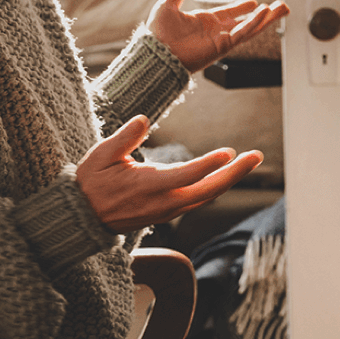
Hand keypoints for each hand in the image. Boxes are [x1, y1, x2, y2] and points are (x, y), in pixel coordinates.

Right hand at [77, 116, 262, 233]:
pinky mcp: (169, 212)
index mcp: (148, 186)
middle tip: (256, 156)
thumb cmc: (91, 183)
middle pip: (208, 190)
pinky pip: (199, 200)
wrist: (83, 218)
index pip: (186, 176)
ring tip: (249, 160)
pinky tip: (227, 173)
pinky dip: (216, 186)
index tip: (228, 152)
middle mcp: (163, 202)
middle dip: (235, 173)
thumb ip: (124, 138)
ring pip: (207, 196)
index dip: (209, 165)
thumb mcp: (100, 156)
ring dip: (230, 178)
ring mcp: (168, 210)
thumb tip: (143, 120)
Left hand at [146, 0, 289, 71]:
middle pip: (246, 22)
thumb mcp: (166, 8)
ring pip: (250, 28)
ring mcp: (221, 39)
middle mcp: (216, 31)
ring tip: (283, 9)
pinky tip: (265, 14)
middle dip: (264, 15)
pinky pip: (242, 34)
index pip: (228, 13)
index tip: (254, 3)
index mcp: (204, 22)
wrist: (157, 52)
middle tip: (280, 7)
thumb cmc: (158, 34)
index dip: (241, 8)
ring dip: (267, 19)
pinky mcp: (222, 46)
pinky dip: (254, 24)